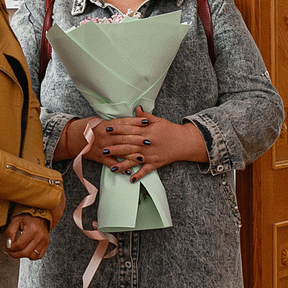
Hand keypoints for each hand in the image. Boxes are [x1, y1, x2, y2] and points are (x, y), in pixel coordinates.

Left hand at [4, 214, 50, 259]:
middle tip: (10, 251)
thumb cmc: (28, 216)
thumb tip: (8, 244)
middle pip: (25, 252)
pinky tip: (26, 251)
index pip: (19, 245)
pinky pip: (38, 255)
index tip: (7, 247)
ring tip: (18, 251)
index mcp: (32, 229)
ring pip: (32, 256)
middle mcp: (40, 236)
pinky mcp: (46, 244)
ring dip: (23, 256)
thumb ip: (10, 232)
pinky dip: (31, 256)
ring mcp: (44, 241)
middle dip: (15, 254)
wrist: (40, 214)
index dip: (11, 248)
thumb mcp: (15, 221)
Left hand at [86, 115, 206, 179]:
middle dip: (115, 147)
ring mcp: (151, 155)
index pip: (129, 130)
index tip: (107, 129)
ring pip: (135, 159)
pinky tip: (130, 178)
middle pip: (129, 145)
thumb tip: (136, 108)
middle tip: (103, 149)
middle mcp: (147, 143)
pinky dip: (139, 174)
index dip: (118, 129)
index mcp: (147, 131)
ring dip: (123, 163)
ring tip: (111, 167)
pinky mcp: (155, 163)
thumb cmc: (169, 130)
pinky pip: (146, 170)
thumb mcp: (158, 120)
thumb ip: (145, 116)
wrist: (184, 142)